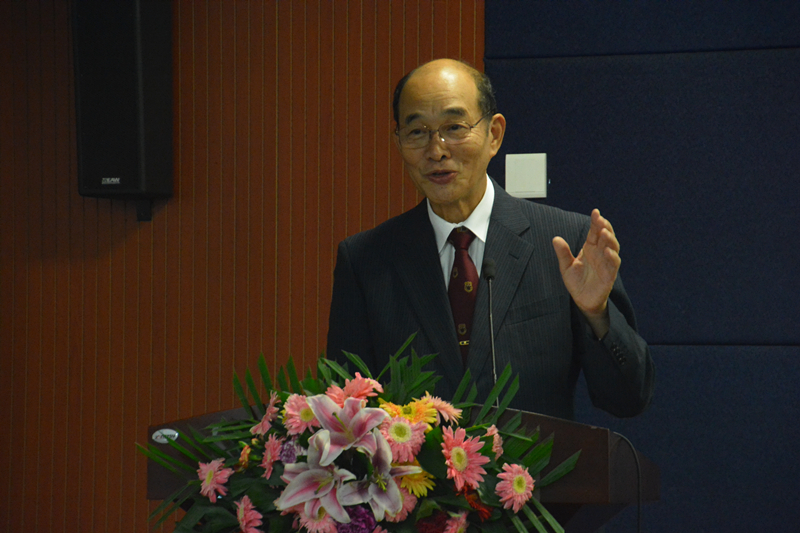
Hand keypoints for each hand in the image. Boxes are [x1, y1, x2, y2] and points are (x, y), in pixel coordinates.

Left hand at [552, 209, 620, 337]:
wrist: (581, 300)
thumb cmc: (576, 281)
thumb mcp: (566, 266)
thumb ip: (562, 253)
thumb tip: (555, 239)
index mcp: (590, 248)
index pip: (595, 232)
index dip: (596, 222)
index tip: (595, 212)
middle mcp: (600, 253)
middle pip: (606, 237)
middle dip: (604, 227)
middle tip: (600, 219)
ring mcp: (606, 263)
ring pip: (613, 248)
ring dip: (610, 239)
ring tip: (604, 232)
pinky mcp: (609, 275)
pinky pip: (613, 265)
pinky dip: (612, 257)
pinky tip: (607, 251)